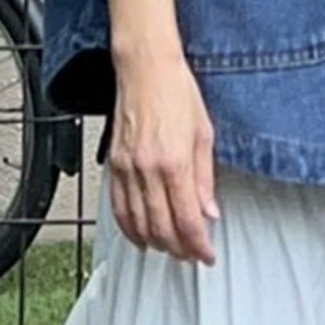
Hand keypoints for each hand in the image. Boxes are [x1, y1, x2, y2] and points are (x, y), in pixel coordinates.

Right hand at [106, 50, 220, 264]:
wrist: (146, 68)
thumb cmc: (177, 91)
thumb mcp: (204, 132)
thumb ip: (205, 177)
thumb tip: (210, 210)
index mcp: (175, 162)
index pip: (188, 220)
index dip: (199, 245)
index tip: (206, 254)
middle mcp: (148, 169)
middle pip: (162, 228)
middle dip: (179, 249)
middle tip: (192, 255)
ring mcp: (127, 169)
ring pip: (138, 223)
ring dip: (155, 243)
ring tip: (170, 249)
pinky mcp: (114, 165)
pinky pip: (118, 208)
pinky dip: (129, 228)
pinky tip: (140, 235)